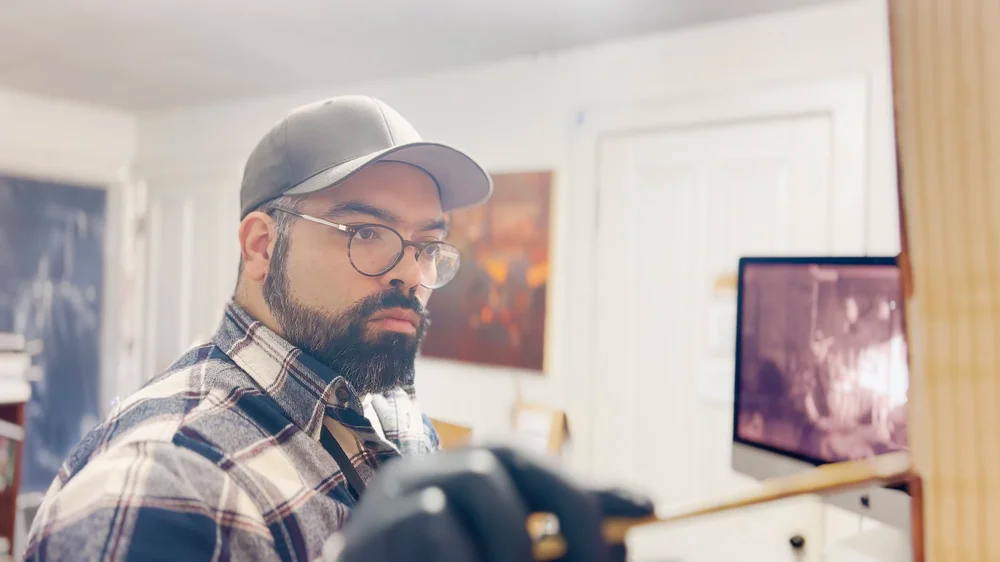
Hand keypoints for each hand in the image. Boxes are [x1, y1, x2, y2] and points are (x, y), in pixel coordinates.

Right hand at [323, 445, 653, 561]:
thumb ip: (554, 556)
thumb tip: (624, 544)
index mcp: (456, 484)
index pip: (530, 464)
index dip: (590, 484)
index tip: (650, 507)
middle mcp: (425, 475)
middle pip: (507, 455)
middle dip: (569, 500)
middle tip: (602, 558)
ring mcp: (392, 495)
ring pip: (479, 479)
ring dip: (517, 540)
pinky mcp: (369, 528)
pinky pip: (435, 522)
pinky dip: (467, 560)